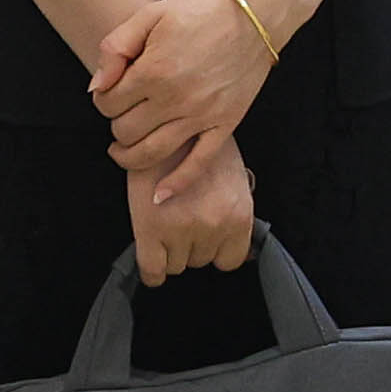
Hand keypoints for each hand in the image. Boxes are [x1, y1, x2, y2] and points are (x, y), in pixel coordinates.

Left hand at [85, 0, 278, 169]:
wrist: (255, 15)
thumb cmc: (202, 11)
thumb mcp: (151, 14)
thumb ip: (116, 47)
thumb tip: (96, 86)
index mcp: (154, 70)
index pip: (108, 103)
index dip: (102, 99)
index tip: (110, 92)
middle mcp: (176, 99)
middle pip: (126, 131)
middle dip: (116, 124)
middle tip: (121, 113)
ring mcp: (202, 116)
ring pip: (152, 153)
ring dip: (129, 157)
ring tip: (122, 150)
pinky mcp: (224, 124)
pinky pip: (199, 164)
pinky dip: (177, 184)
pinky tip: (159, 196)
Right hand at [127, 131, 254, 281]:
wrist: (163, 120)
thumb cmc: (197, 143)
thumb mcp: (231, 174)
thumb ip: (232, 208)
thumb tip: (234, 240)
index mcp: (239, 212)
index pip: (231, 260)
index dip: (215, 251)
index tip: (205, 240)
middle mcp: (215, 224)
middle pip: (200, 261)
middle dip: (190, 244)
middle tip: (180, 217)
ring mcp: (184, 228)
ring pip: (177, 265)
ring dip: (170, 250)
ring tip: (165, 220)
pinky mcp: (151, 229)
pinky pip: (153, 271)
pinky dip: (152, 271)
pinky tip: (151, 256)